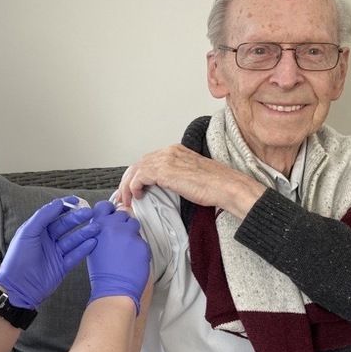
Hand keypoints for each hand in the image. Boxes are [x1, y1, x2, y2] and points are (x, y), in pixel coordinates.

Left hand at [0, 197, 98, 308]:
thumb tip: (58, 203)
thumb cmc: (18, 259)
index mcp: (37, 230)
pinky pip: (76, 255)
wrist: (18, 288)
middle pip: (65, 225)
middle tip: (90, 213)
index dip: (65, 206)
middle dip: (78, 218)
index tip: (77, 201)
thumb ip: (42, 217)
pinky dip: (84, 249)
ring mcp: (55, 254)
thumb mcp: (27, 233)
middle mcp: (47, 240)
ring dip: (85, 233)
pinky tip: (93, 242)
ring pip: (73, 240)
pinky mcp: (62, 267)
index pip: (53, 214)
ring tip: (97, 227)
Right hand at [87, 201, 149, 312]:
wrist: (114, 288)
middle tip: (119, 237)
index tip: (111, 215)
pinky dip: (138, 247)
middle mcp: (114, 227)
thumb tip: (110, 222)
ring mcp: (129, 235)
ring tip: (126, 248)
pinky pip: (141, 240)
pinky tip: (132, 257)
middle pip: (122, 214)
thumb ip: (101, 230)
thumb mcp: (93, 246)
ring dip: (131, 233)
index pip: (105, 206)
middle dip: (122, 223)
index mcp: (99, 226)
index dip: (109, 210)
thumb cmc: (101, 271)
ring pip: (134, 224)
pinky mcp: (142, 244)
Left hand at [117, 144, 264, 217]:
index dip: (137, 176)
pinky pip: (139, 177)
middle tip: (123, 196)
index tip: (132, 190)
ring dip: (128, 186)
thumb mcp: (190, 178)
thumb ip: (174, 178)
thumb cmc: (215, 186)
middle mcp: (169, 151)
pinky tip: (137, 196)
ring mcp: (166, 159)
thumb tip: (160, 189)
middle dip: (128, 180)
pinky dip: (134, 187)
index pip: (149, 161)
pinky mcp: (164, 170)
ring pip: (136, 169)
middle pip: (139, 163)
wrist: (227, 186)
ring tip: (127, 200)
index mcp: (176, 151)